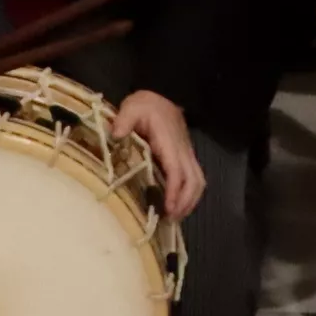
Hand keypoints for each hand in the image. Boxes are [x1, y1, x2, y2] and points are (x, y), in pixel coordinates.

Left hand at [114, 88, 205, 218]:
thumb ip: (124, 120)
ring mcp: (186, 154)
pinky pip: (195, 179)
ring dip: (190, 201)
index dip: (175, 191)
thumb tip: (116, 134)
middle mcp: (183, 151)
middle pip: (194, 181)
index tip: (169, 209)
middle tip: (170, 219)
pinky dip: (190, 195)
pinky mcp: (185, 157)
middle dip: (185, 202)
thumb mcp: (131, 107)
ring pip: (198, 182)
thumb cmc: (145, 105)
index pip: (177, 170)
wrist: (162, 96)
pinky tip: (177, 205)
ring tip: (175, 217)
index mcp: (169, 142)